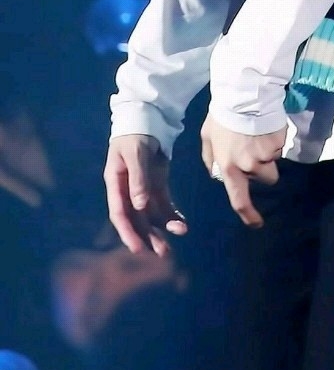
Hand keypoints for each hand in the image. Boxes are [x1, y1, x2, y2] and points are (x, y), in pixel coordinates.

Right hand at [103, 134, 186, 255]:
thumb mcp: (135, 152)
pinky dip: (172, 214)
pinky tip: (182, 223)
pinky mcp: (156, 184)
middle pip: (136, 218)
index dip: (128, 232)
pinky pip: (164, 204)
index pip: (120, 213)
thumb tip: (140, 206)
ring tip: (179, 235)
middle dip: (148, 236)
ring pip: (151, 214)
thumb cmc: (135, 133)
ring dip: (163, 227)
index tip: (138, 248)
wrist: (147, 118)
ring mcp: (143, 188)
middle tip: (163, 252)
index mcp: (115, 183)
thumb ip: (137, 178)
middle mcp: (127, 190)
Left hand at [200, 113, 286, 228]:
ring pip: (274, 163)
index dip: (249, 215)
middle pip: (266, 178)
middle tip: (254, 148)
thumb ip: (210, 157)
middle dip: (263, 167)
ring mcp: (267, 154)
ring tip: (260, 135)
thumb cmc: (222, 116)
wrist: (243, 93)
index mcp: (230, 167)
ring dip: (269, 154)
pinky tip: (266, 126)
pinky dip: (275, 139)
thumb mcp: (207, 136)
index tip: (257, 223)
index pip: (239, 199)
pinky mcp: (279, 142)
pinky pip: (280, 146)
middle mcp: (250, 165)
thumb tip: (214, 172)